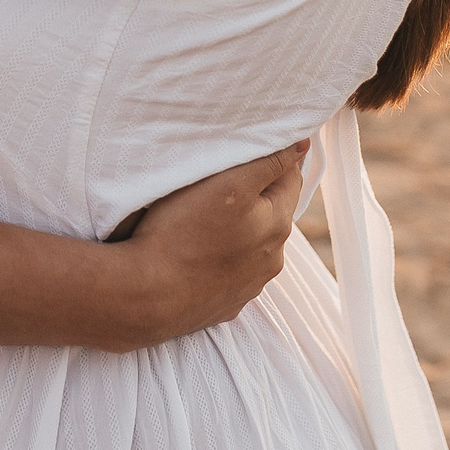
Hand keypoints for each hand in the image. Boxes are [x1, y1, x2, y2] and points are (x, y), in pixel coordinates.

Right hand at [106, 142, 308, 350]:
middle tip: (222, 180)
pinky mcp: (225, 304)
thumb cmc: (184, 232)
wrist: (147, 296)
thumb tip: (302, 145)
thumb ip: (270, 162)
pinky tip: (198, 252)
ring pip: (252, 245)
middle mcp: (271, 260)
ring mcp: (249, 287)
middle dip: (255, 194)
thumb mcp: (230, 183)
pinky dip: (222, 259)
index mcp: (277, 225)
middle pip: (271, 213)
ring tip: (205, 218)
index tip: (250, 147)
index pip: (291, 178)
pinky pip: (230, 273)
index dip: (274, 158)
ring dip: (240, 229)